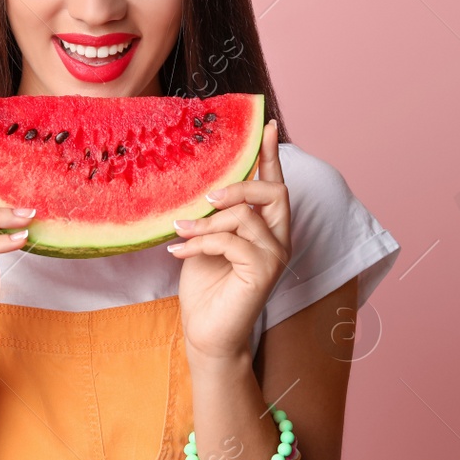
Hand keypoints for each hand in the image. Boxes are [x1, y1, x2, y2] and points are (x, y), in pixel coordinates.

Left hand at [168, 118, 290, 360]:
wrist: (206, 334)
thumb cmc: (206, 288)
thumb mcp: (206, 239)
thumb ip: (214, 214)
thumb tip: (203, 186)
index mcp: (268, 229)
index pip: (274, 184)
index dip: (271, 155)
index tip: (268, 125)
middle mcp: (280, 240)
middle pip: (274, 191)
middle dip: (239, 186)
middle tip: (207, 199)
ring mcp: (276, 256)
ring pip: (245, 216)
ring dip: (206, 222)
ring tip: (181, 233)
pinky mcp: (264, 271)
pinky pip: (231, 240)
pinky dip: (201, 241)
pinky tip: (180, 252)